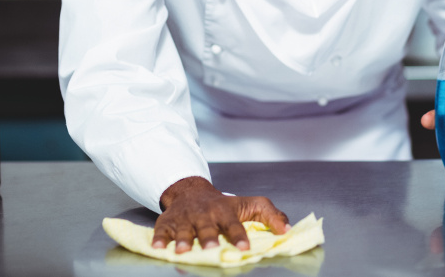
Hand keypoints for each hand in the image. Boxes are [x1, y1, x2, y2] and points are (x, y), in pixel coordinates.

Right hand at [153, 176, 290, 252]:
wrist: (192, 192)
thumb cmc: (224, 204)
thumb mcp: (250, 204)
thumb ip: (270, 215)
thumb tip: (287, 230)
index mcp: (224, 212)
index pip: (234, 225)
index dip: (239, 236)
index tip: (244, 247)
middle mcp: (204, 215)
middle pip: (207, 228)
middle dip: (208, 238)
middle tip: (210, 249)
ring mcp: (184, 219)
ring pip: (183, 230)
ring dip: (182, 240)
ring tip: (182, 251)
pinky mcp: (167, 223)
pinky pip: (161, 231)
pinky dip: (158, 239)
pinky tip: (157, 247)